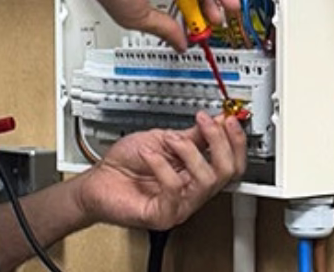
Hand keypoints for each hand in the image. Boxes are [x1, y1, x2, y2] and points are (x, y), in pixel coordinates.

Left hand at [74, 112, 246, 230]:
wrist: (97, 181)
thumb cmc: (125, 164)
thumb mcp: (163, 139)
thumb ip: (192, 135)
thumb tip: (216, 121)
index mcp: (197, 175)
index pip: (232, 164)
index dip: (236, 141)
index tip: (229, 118)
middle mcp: (193, 192)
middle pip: (227, 173)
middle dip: (219, 143)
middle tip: (204, 124)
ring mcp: (179, 206)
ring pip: (206, 181)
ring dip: (189, 152)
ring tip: (169, 140)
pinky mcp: (162, 214)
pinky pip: (175, 190)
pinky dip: (162, 166)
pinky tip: (149, 155)